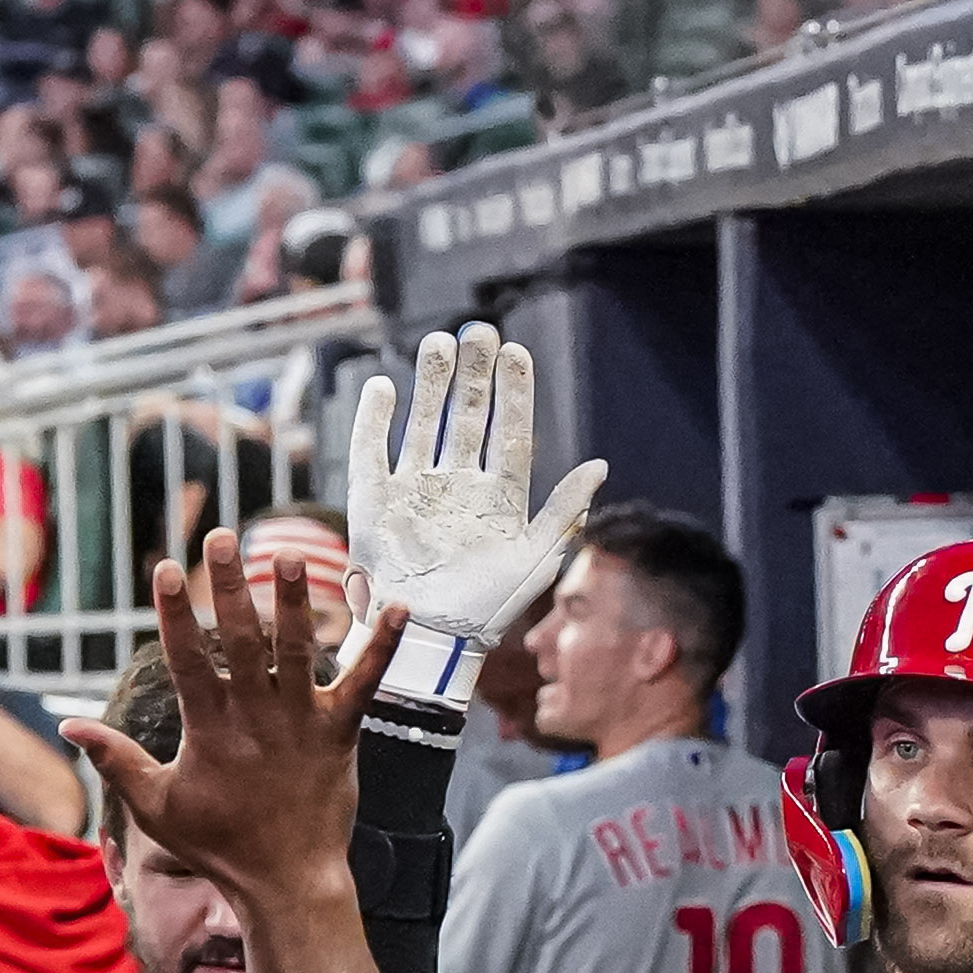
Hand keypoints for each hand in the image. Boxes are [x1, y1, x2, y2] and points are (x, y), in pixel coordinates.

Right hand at [65, 532, 405, 897]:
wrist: (287, 883)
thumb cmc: (219, 846)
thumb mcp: (156, 806)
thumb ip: (115, 759)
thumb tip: (68, 724)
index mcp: (209, 728)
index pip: (186, 658)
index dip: (175, 613)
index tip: (164, 568)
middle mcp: (256, 716)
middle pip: (243, 639)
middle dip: (231, 586)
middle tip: (224, 537)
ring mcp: (301, 722)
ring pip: (298, 651)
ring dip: (296, 602)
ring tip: (291, 556)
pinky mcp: (340, 733)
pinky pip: (365, 682)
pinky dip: (383, 646)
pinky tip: (401, 606)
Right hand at [340, 316, 606, 705]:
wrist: (433, 641)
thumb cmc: (489, 609)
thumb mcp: (538, 559)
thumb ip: (566, 511)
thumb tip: (601, 465)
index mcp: (499, 496)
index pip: (510, 431)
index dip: (513, 392)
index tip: (516, 352)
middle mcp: (458, 486)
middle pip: (468, 416)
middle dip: (474, 374)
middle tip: (478, 331)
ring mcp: (417, 489)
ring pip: (425, 423)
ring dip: (430, 384)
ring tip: (439, 344)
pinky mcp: (375, 501)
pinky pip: (372, 451)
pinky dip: (375, 420)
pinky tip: (384, 388)